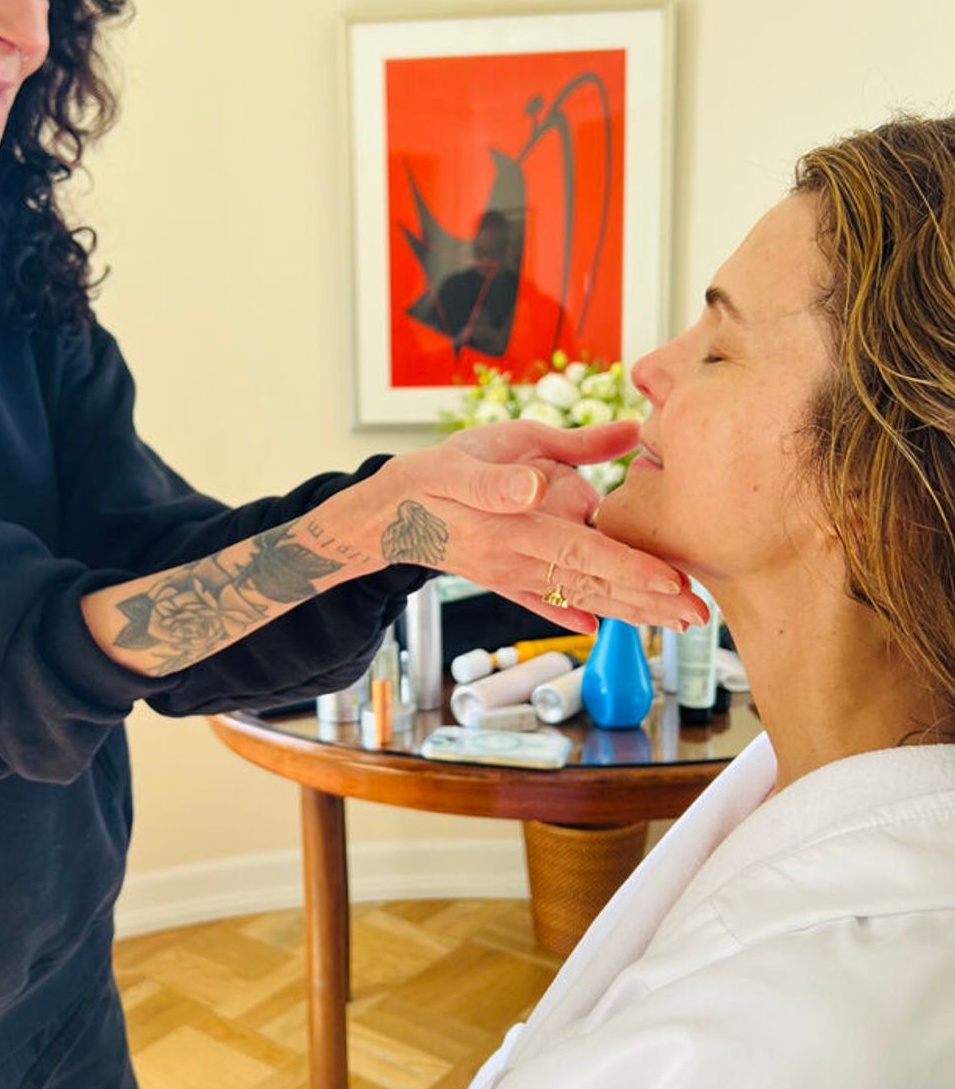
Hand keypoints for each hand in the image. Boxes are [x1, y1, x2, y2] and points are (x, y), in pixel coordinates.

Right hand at [375, 419, 706, 632]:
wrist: (387, 514)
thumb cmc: (433, 475)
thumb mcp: (471, 457)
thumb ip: (510, 471)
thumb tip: (541, 481)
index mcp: (515, 530)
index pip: (585, 553)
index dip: (631, 570)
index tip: (674, 582)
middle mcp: (518, 562)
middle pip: (596, 585)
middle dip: (650, 602)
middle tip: (701, 615)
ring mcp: (513, 578)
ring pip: (581, 599)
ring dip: (630, 612)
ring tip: (676, 622)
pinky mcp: (504, 581)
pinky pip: (546, 604)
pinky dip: (573, 619)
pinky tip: (599, 631)